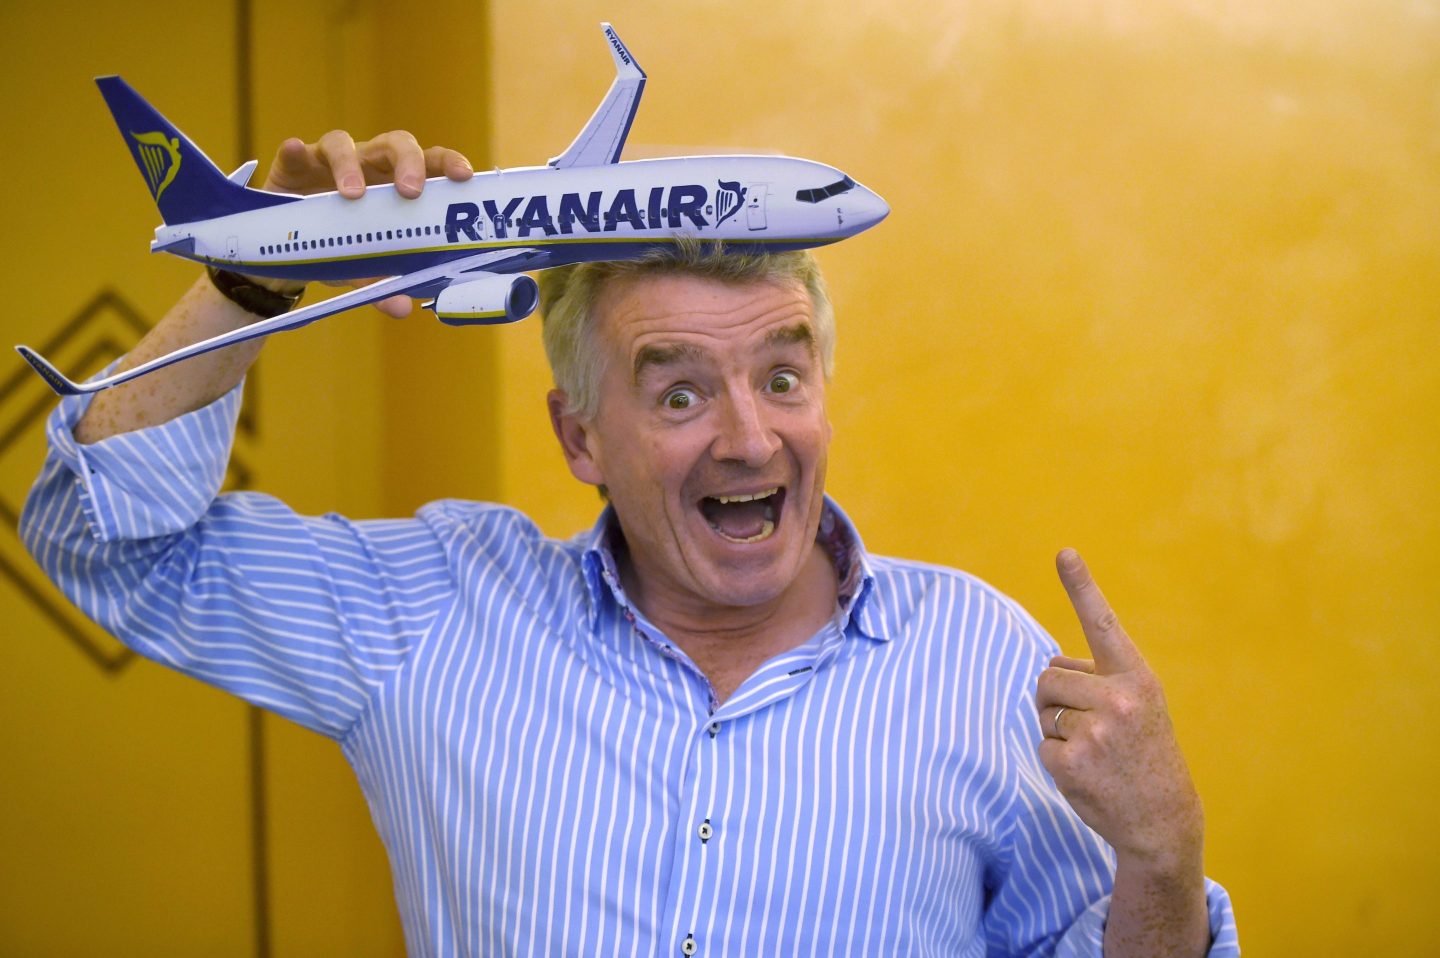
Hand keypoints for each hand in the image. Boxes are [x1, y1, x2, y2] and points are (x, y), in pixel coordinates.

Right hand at [252, 130, 474, 315]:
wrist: (288, 251)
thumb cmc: (339, 250)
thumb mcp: (363, 271)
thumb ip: (383, 285)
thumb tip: (402, 308)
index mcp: (396, 184)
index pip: (431, 163)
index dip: (449, 163)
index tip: (464, 176)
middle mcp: (368, 164)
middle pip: (394, 144)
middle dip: (408, 162)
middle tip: (410, 192)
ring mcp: (329, 161)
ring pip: (343, 144)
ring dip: (350, 165)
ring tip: (351, 195)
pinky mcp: (293, 165)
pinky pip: (295, 152)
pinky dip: (295, 151)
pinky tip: (294, 150)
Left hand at [1036, 549, 1203, 875]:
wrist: (1162, 820)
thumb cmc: (1145, 753)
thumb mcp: (1140, 706)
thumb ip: (1102, 679)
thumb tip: (1052, 664)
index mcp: (1136, 677)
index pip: (1103, 623)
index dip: (1082, 586)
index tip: (1064, 552)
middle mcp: (1118, 698)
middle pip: (1049, 675)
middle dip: (1058, 698)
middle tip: (1094, 728)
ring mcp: (1094, 731)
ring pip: (1043, 709)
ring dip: (1057, 728)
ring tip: (1095, 751)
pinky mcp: (1071, 761)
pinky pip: (1041, 743)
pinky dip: (1056, 758)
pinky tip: (1087, 773)